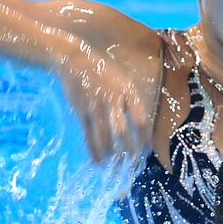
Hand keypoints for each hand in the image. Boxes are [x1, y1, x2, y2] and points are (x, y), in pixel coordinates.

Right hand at [59, 44, 151, 161]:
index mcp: (128, 92)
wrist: (75, 60)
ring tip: (116, 163)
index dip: (145, 139)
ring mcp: (95, 106)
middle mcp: (112, 99)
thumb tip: (143, 127)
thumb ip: (134, 101)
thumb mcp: (125, 80)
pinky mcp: (81, 111)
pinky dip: (94, 151)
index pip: (141, 121)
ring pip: (104, 136)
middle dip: (129, 150)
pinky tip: (98, 161)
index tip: (147, 151)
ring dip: (111, 153)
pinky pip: (88, 136)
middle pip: (123, 132)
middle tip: (132, 161)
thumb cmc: (104, 72)